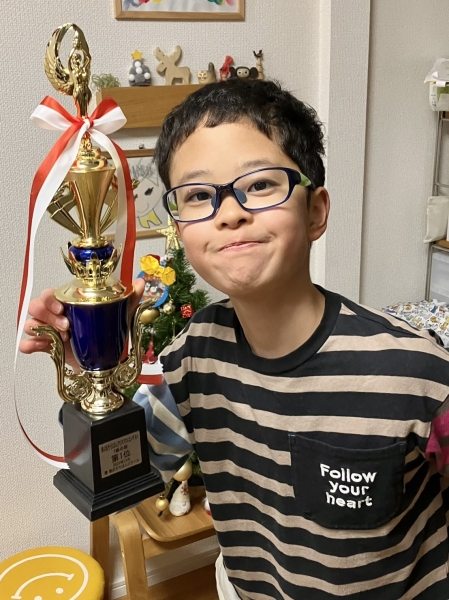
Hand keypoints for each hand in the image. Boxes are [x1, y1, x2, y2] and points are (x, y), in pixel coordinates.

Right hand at [19, 278, 144, 371]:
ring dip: (41, 329)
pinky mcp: (47, 348)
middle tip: (66, 326)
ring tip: (59, 338)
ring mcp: (49, 331)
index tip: (62, 308)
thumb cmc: (106, 333)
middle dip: (47, 315)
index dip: (50, 298)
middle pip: (36, 306)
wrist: (104, 361)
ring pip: (31, 323)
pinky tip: (39, 346)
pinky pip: (27, 343)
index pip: (50, 294)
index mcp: (68, 303)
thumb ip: (129, 299)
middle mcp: (55, 315)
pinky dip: (29, 344)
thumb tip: (140, 283)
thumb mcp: (120, 316)